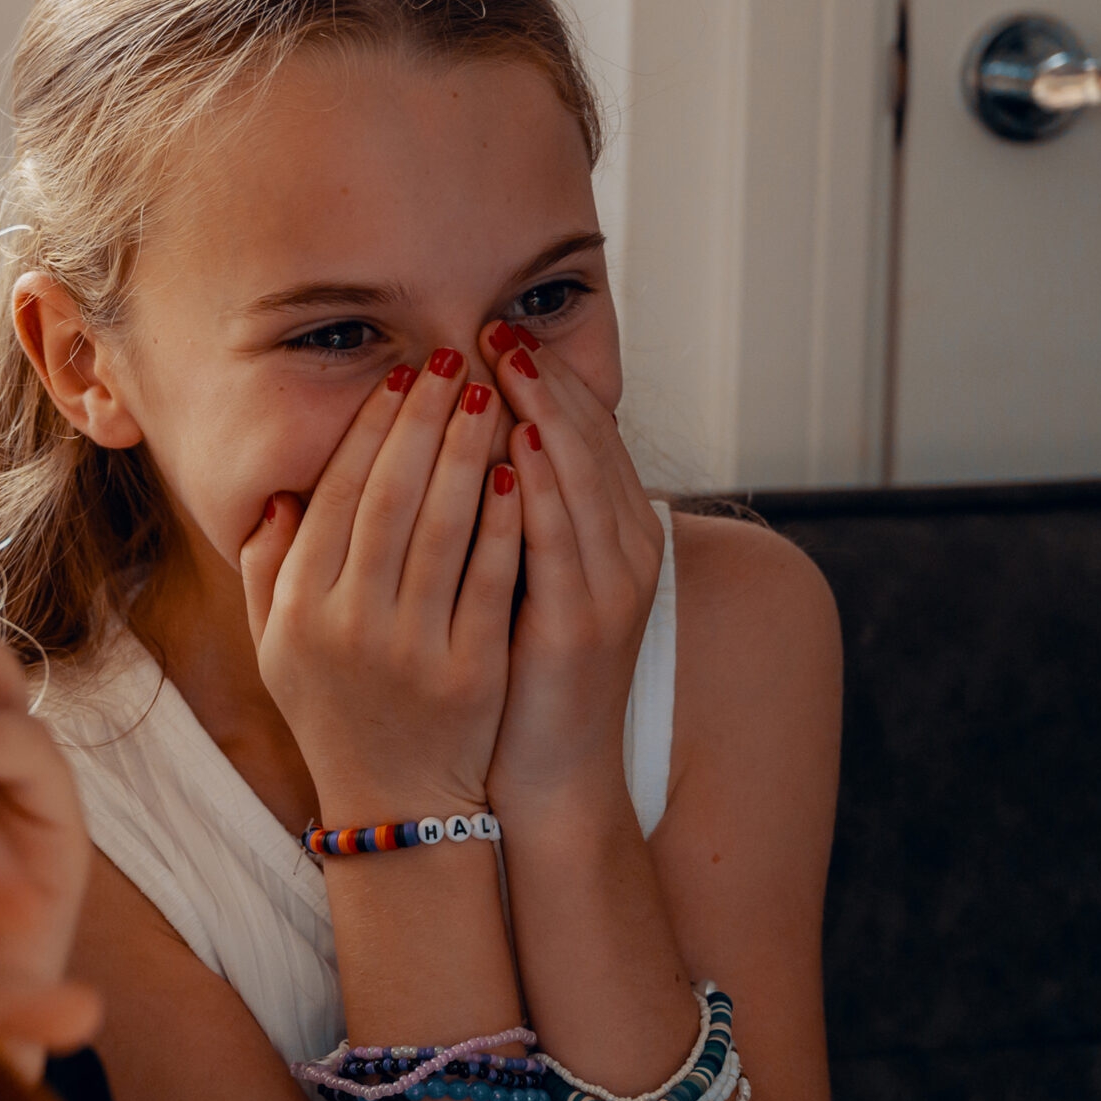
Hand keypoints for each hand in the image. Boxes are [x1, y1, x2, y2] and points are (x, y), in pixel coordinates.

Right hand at [236, 347, 523, 829]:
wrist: (396, 808)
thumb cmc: (334, 713)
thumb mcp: (275, 647)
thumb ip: (266, 570)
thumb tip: (278, 495)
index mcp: (297, 610)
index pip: (334, 496)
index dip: (369, 431)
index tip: (399, 379)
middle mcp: (348, 624)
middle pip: (390, 497)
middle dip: (424, 420)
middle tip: (452, 361)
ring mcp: (411, 649)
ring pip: (444, 527)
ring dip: (470, 452)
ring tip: (493, 395)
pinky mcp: (471, 672)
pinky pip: (492, 579)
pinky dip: (507, 520)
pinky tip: (522, 470)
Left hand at [479, 319, 661, 821]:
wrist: (551, 773)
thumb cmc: (522, 674)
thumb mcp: (525, 580)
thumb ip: (515, 518)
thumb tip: (474, 447)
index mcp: (615, 536)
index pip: (585, 435)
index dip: (548, 380)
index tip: (501, 331)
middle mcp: (626, 552)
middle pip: (588, 441)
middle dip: (544, 379)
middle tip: (497, 326)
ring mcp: (610, 586)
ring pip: (579, 476)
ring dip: (541, 412)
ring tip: (502, 361)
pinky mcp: (582, 622)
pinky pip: (560, 537)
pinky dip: (540, 486)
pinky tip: (512, 444)